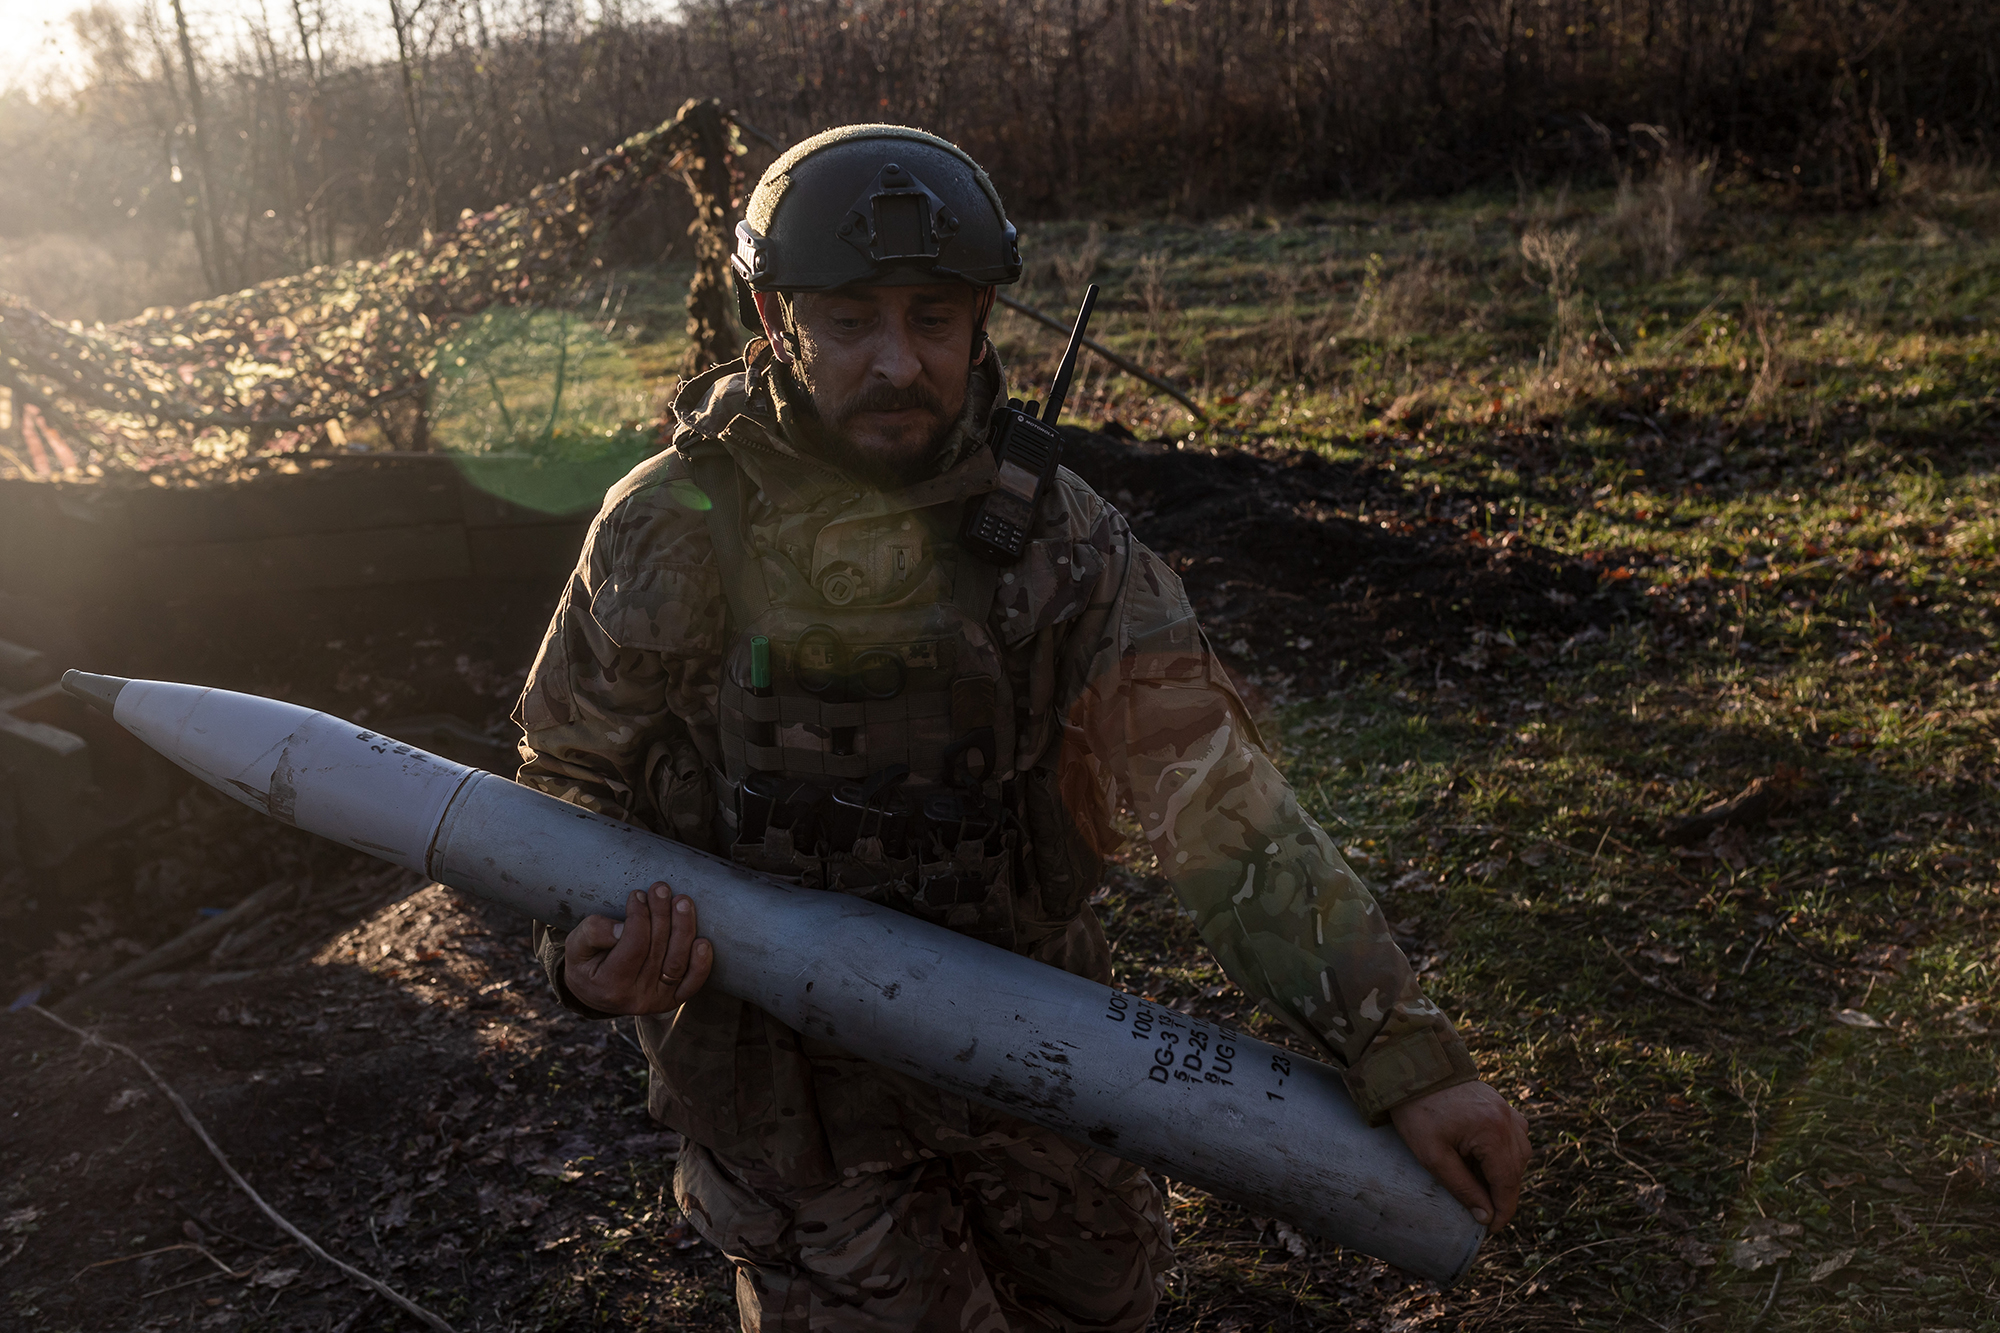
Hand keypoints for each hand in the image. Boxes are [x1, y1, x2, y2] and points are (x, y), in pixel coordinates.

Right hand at [562, 882, 713, 1014]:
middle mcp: (635, 998)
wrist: (594, 991)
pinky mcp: (672, 1000)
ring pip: (677, 963)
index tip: (638, 894)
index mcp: (609, 985)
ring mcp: (656, 1001)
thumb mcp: (576, 945)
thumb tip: (623, 927)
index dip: (639, 917)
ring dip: (684, 929)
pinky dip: (701, 964)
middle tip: (661, 889)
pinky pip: (692, 983)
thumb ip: (594, 933)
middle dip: (662, 915)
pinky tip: (703, 942)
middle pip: (658, 951)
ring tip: (682, 902)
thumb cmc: (585, 962)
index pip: (633, 946)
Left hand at [1389, 1080, 1531, 1231]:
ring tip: (1479, 1184)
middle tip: (1482, 1211)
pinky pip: (1514, 1135)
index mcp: (1493, 1132)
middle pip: (1516, 1169)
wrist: (1411, 1069)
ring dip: (1504, 1172)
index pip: (1507, 1182)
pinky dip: (1504, 1152)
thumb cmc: (1417, 1111)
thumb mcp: (1433, 1155)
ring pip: (1519, 1152)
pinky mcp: (1499, 1103)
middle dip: (1502, 1194)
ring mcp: (1506, 1108)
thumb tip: (1485, 1216)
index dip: (1502, 1210)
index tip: (1492, 1229)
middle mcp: (1507, 1119)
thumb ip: (1462, 1187)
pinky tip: (1482, 1159)